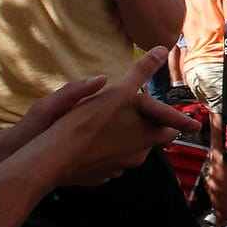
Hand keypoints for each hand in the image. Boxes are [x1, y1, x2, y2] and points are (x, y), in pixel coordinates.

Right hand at [31, 49, 199, 187]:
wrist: (52, 158)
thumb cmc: (86, 122)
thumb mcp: (117, 92)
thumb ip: (141, 72)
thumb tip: (163, 49)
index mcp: (148, 136)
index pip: (172, 129)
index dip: (173, 121)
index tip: (174, 116)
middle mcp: (138, 156)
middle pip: (151, 142)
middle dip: (147, 129)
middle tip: (137, 116)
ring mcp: (118, 169)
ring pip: (129, 152)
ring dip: (126, 140)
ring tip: (110, 126)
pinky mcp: (100, 177)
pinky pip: (109, 162)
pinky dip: (105, 152)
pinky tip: (91, 142)